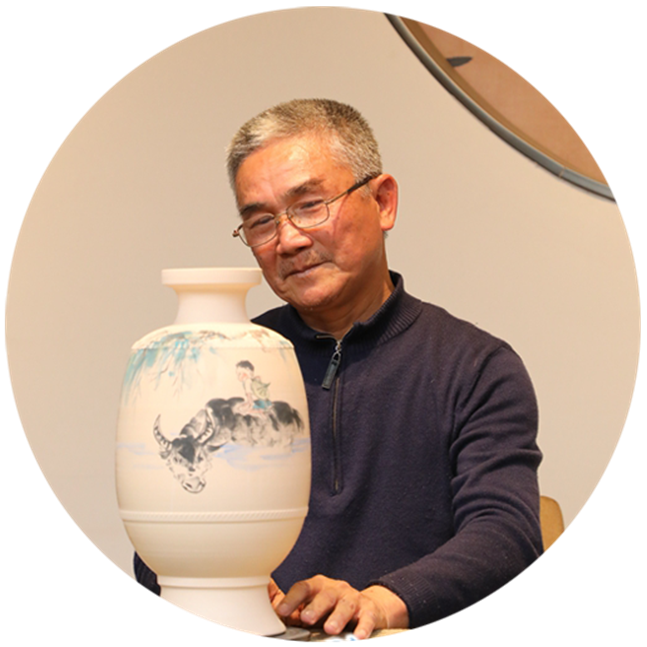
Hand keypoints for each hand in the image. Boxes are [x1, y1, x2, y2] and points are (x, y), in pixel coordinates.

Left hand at [270, 575, 408, 639]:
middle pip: (325, 596)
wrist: (369, 607)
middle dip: (315, 607)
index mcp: (319, 587)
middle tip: (306, 618)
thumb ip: (295, 610)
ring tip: (330, 629)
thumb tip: (272, 611)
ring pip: (345, 606)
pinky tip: (358, 637)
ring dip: (337, 617)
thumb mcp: (314, 606)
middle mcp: (336, 590)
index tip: (282, 610)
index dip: (292, 598)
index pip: (304, 588)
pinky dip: (363, 627)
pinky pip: (367, 618)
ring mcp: (353, 599)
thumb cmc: (334, 609)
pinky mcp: (369, 611)